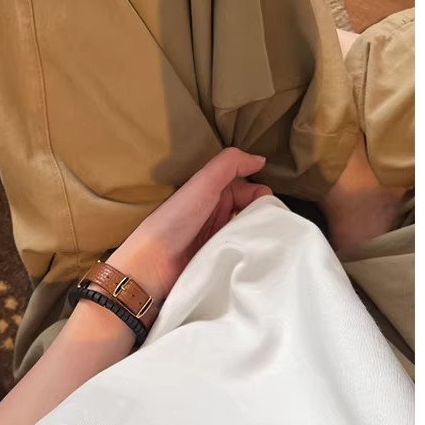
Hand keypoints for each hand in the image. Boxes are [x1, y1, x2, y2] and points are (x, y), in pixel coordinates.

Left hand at [106, 148, 271, 301]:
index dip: (264, 198)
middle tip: (270, 232)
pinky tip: (257, 262)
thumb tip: (260, 160)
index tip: (271, 211)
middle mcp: (217, 216)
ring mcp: (218, 241)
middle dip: (265, 221)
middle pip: (253, 214)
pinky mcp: (217, 262)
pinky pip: (241, 257)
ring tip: (267, 249)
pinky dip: (250, 257)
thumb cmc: (175, 220)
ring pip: (249, 236)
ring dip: (259, 240)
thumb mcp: (202, 184)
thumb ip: (229, 164)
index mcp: (214, 194)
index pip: (251, 192)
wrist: (152, 265)